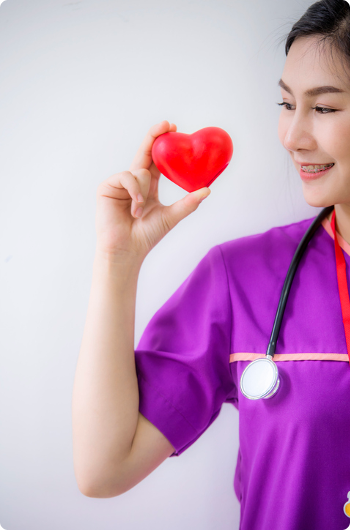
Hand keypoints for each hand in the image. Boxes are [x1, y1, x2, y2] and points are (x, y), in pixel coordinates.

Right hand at [95, 120, 210, 262]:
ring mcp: (120, 183)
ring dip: (144, 191)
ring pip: (140, 171)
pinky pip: (127, 176)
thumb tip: (207, 189)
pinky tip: (134, 208)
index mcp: (148, 186)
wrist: (127, 250)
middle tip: (167, 124)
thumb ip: (188, 203)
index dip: (163, 143)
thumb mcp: (171, 216)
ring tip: (139, 212)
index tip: (174, 129)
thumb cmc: (146, 236)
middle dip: (155, 136)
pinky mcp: (108, 186)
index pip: (157, 160)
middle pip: (145, 152)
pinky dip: (135, 191)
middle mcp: (134, 181)